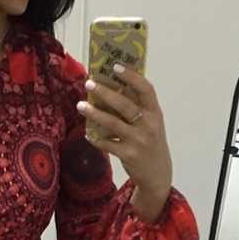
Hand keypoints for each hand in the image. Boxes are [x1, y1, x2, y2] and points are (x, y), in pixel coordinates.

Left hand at [77, 67, 172, 218]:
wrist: (158, 174)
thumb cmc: (151, 142)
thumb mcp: (151, 123)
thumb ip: (138, 107)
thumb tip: (114, 85)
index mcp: (155, 113)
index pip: (146, 89)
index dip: (131, 76)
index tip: (115, 66)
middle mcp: (149, 125)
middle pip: (125, 105)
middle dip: (105, 93)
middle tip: (89, 83)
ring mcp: (139, 141)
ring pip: (112, 123)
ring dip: (94, 113)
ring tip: (81, 105)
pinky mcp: (128, 155)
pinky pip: (107, 144)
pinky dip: (95, 138)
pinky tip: (88, 134)